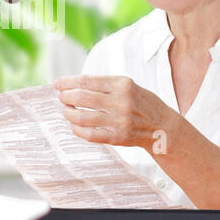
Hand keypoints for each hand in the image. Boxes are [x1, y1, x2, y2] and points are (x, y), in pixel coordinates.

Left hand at [52, 74, 175, 151]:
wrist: (163, 126)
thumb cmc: (142, 103)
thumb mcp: (128, 85)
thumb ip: (104, 84)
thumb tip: (74, 84)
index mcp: (122, 84)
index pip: (86, 81)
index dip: (68, 82)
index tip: (57, 84)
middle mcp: (120, 102)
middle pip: (81, 97)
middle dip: (66, 97)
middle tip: (62, 97)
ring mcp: (119, 121)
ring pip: (82, 117)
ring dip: (69, 113)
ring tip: (67, 110)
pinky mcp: (117, 137)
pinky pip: (89, 135)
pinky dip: (77, 129)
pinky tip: (75, 125)